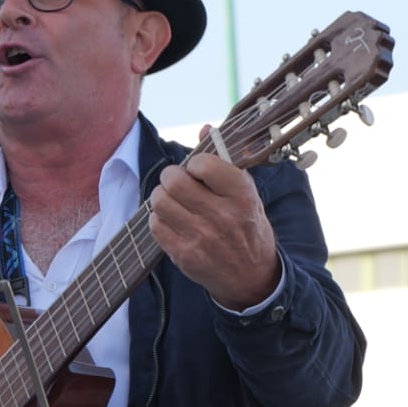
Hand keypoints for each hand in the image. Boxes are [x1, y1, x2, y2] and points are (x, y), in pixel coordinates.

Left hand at [147, 127, 281, 309]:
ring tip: (172, 200)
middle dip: (170, 176)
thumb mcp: (247, 193)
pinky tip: (172, 221)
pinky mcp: (184, 255)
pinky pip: (155, 226)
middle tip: (177, 181)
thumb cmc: (248, 228)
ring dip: (161, 197)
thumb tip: (205, 128)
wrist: (252, 278)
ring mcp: (201, 237)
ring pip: (160, 201)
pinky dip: (159, 219)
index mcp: (242, 195)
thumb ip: (225, 162)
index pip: (203, 163)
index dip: (195, 163)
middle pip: (174, 181)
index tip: (199, 170)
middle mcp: (222, 216)